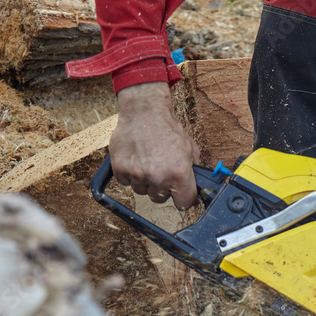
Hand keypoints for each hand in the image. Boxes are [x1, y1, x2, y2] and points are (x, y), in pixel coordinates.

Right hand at [110, 82, 199, 209]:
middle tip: (161, 170)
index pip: (184, 204)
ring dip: (145, 181)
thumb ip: (193, 172)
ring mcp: (138, 174)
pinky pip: (126, 182)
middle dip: (161, 188)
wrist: (144, 111)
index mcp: (179, 174)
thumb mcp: (190, 149)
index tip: (179, 195)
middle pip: (160, 199)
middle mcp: (158, 177)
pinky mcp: (120, 169)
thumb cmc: (167, 129)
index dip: (182, 199)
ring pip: (142, 191)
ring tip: (148, 161)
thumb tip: (196, 188)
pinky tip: (136, 159)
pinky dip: (129, 174)